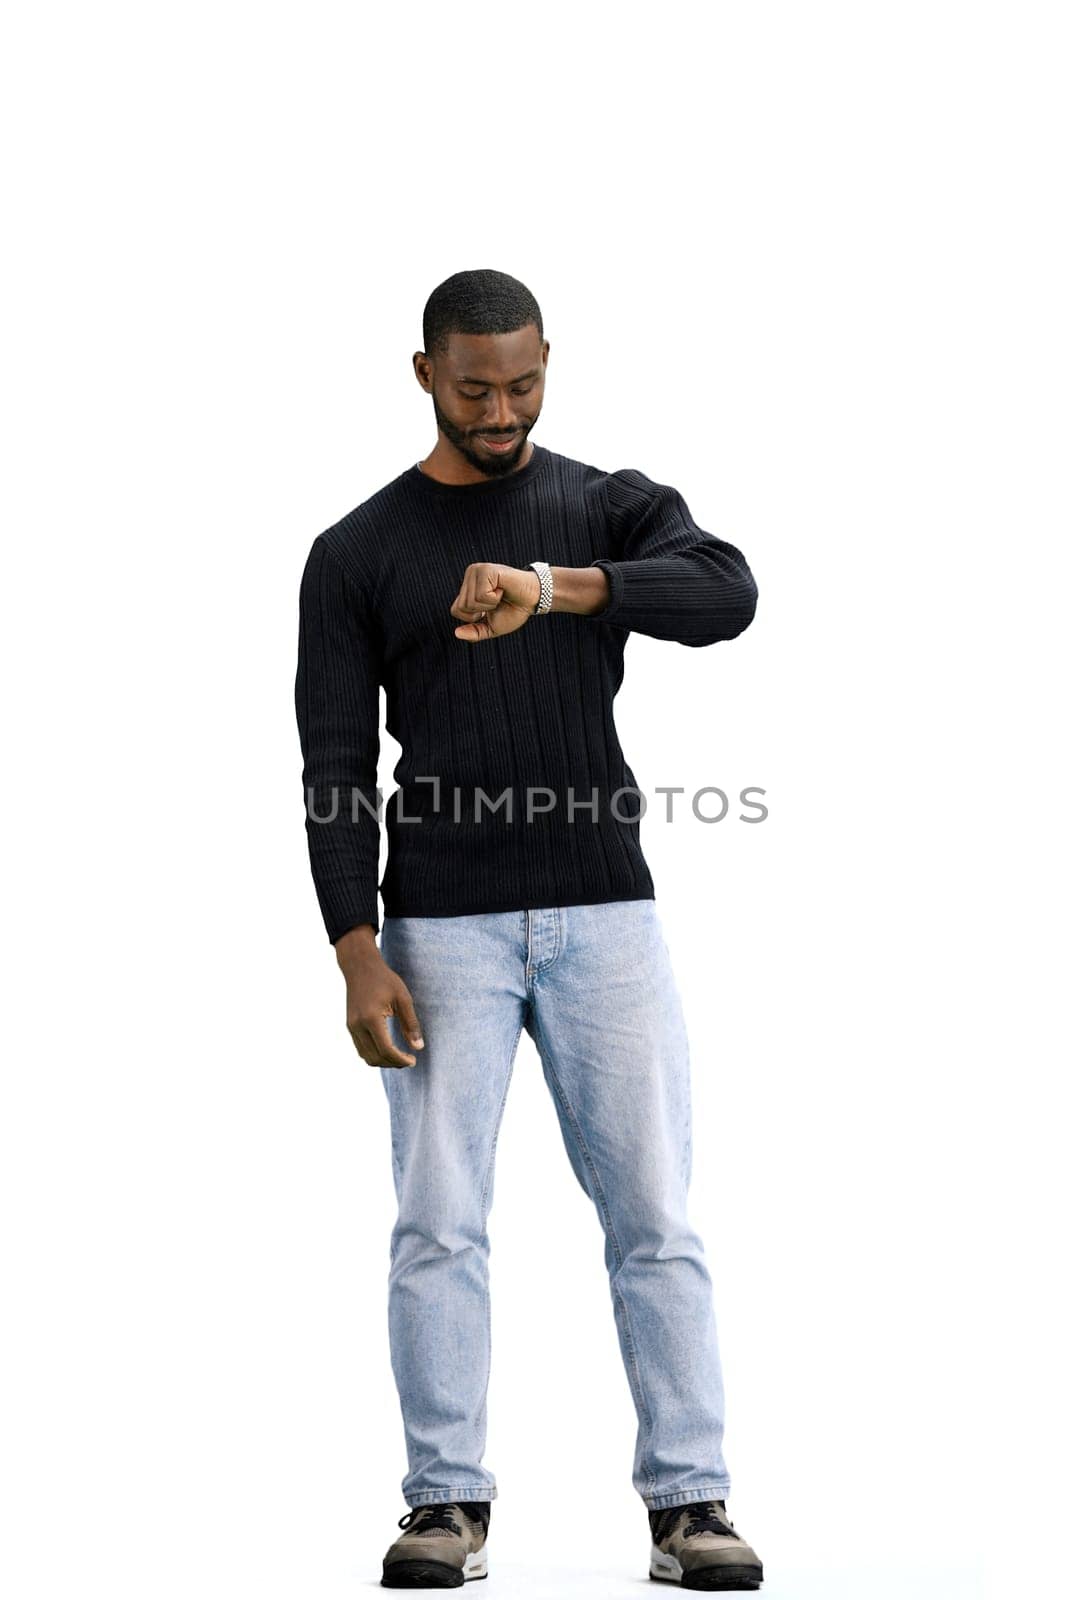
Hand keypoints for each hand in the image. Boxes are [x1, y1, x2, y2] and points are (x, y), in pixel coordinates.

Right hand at [337, 942, 425, 1067]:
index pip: (386, 1050)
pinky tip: (388, 1049)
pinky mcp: (350, 1026)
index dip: (400, 1060)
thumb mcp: (403, 998)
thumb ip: (411, 1024)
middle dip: (393, 1063)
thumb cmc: (384, 979)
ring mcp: (351, 1027)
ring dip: (383, 1061)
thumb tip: (418, 1048)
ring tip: (400, 1057)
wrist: (359, 966)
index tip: (413, 1060)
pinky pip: (361, 1049)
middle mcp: (358, 1026)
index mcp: (371, 1018)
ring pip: (366, 1057)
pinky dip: (375, 1054)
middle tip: (409, 1060)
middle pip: (375, 1058)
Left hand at [450, 562, 542, 642]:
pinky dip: (494, 599)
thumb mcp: (491, 627)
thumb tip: (456, 634)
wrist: (533, 599)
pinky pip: (481, 595)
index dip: (473, 618)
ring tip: (501, 594)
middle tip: (497, 601)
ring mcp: (477, 570)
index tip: (490, 610)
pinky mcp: (485, 570)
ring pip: (470, 602)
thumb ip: (474, 632)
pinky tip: (502, 589)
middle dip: (482, 611)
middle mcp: (470, 575)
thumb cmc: (514, 610)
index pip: (455, 610)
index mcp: (468, 587)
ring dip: (490, 605)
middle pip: (462, 607)